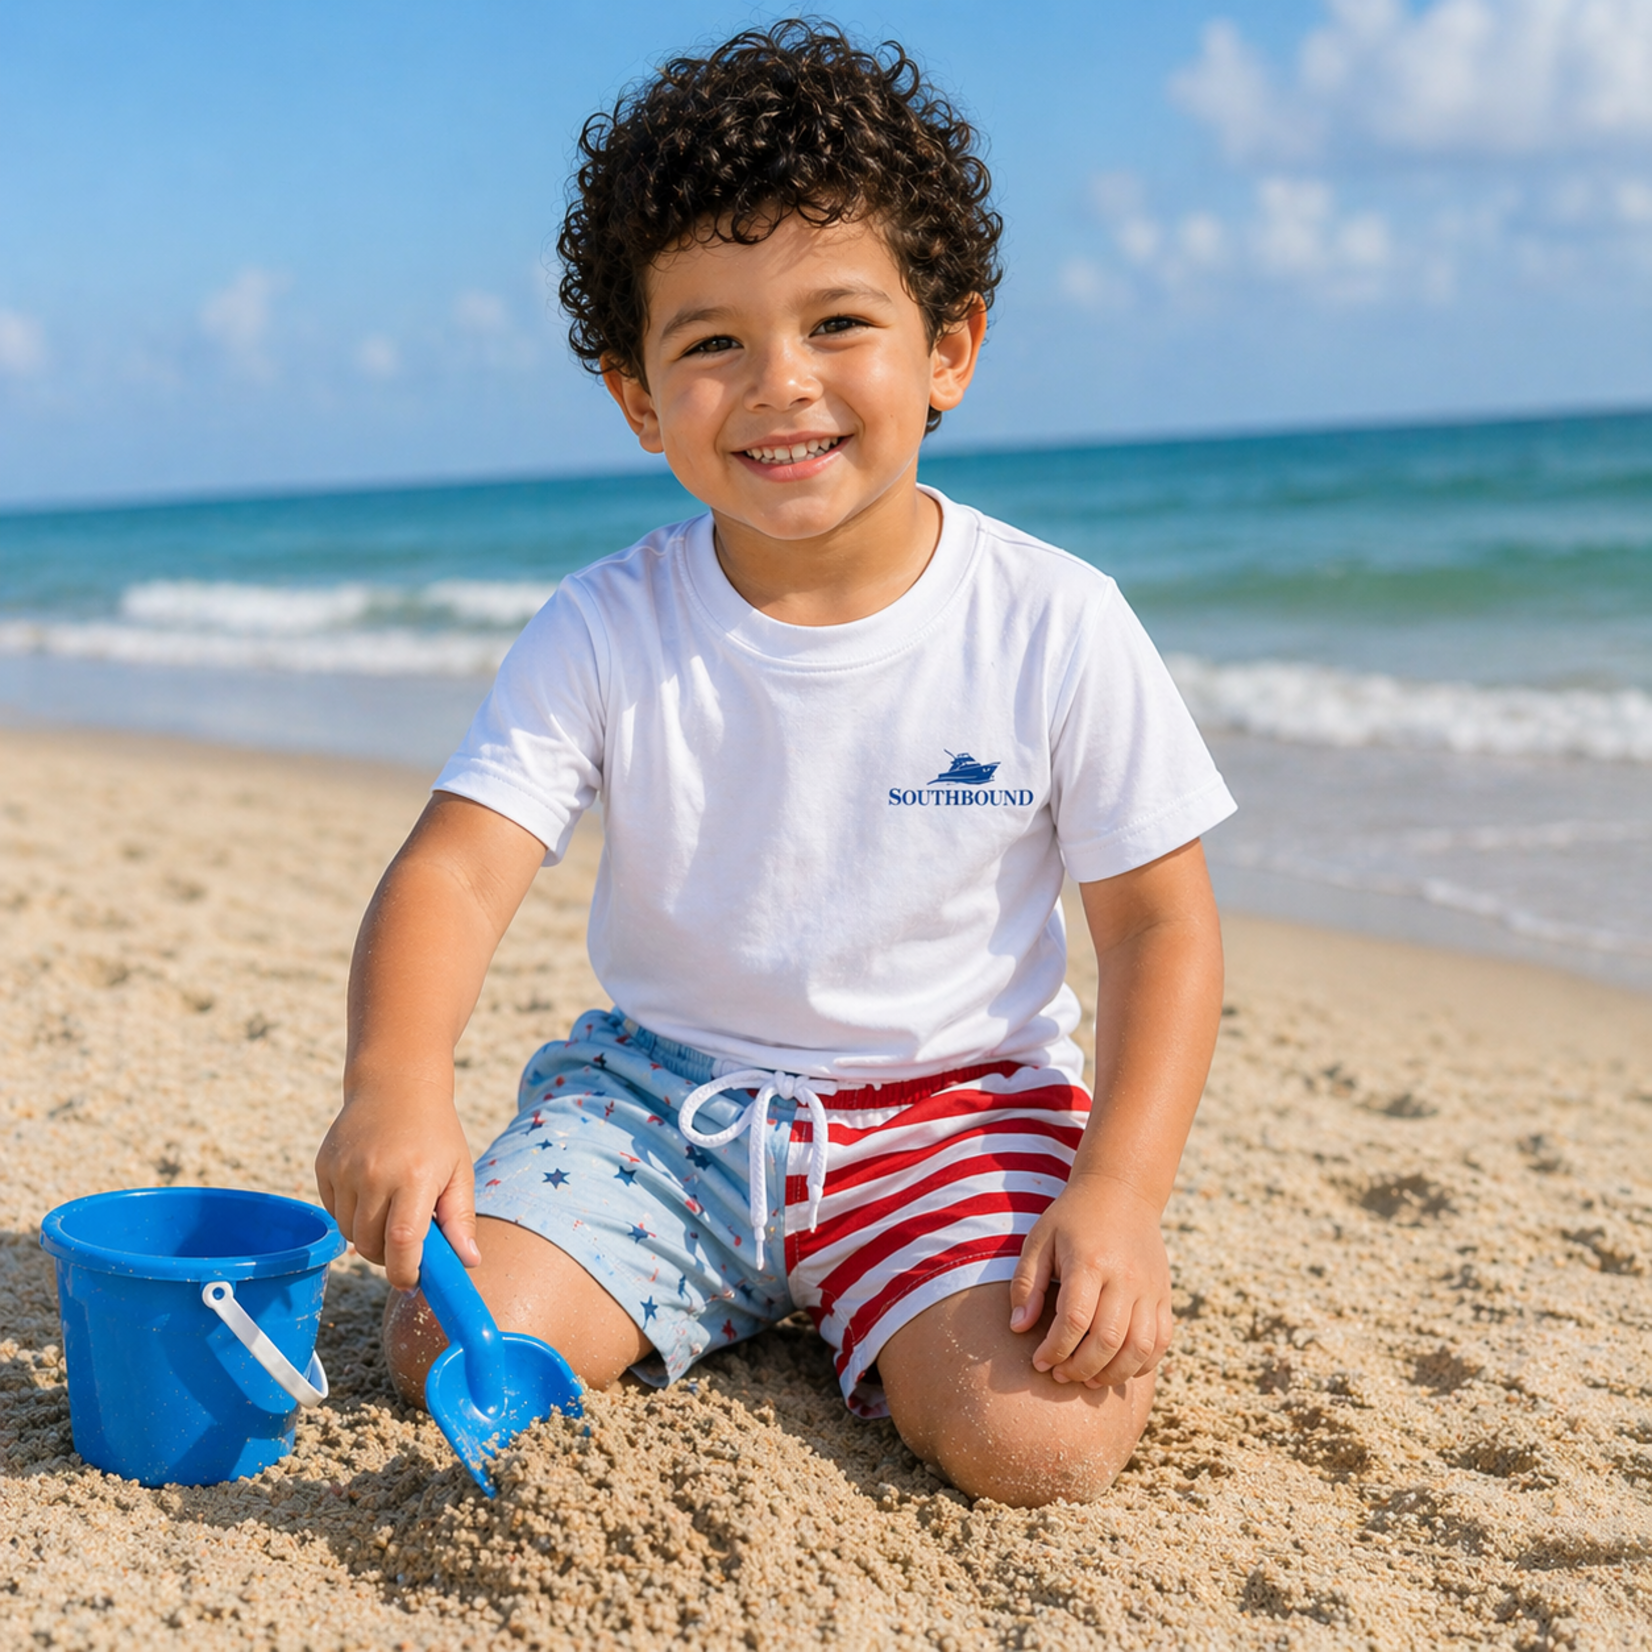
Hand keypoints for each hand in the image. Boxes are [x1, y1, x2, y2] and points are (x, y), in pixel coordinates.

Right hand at [314, 1073, 480, 1290]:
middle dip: (388, 1257)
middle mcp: (374, 1173)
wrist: (396, 1084)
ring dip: (369, 1237)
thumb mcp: (458, 1170)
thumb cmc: (435, 1132)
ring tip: (391, 1212)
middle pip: (371, 1245)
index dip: (406, 1271)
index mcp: (415, 1176)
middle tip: (407, 1245)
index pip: (403, 1242)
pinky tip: (371, 1192)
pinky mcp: (324, 1166)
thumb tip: (469, 1262)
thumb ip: (461, 1218)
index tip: (414, 1281)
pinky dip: (351, 1215)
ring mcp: (344, 1170)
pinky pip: (334, 1212)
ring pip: (349, 1233)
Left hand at [1008, 1173, 1173, 1387]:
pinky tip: (1117, 1367)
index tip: (1039, 1361)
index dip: (1055, 1350)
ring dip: (1113, 1374)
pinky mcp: (1165, 1294)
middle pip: (1108, 1340)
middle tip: (1060, 1375)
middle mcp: (1125, 1277)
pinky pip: (1161, 1341)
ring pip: (1139, 1348)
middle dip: (1080, 1368)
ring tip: (1087, 1379)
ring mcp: (1150, 1287)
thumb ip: (1026, 1284)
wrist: (1122, 1191)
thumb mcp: (1040, 1240)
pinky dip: (1142, 1363)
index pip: (1075, 1321)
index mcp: (1090, 1261)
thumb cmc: (1072, 1218)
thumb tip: (1018, 1328)